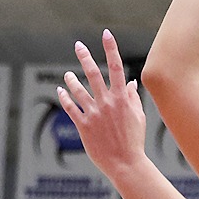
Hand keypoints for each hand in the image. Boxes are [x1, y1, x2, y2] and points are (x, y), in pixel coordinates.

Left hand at [58, 31, 148, 177]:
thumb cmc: (134, 141)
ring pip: (78, 90)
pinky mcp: (83, 126)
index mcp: (122, 98)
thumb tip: (128, 82)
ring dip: (71, 80)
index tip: (106, 34)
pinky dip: (64, 97)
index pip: (116, 67)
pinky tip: (60, 90)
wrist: (126, 163)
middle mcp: (107, 103)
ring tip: (67, 75)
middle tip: (78, 45)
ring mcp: (94, 114)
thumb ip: (132, 97)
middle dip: (85, 57)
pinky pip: (70, 108)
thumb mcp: (138, 117)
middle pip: (94, 74)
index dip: (111, 48)